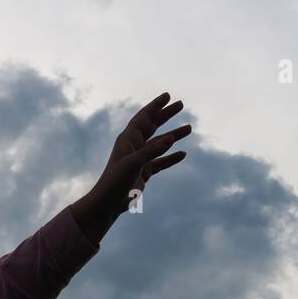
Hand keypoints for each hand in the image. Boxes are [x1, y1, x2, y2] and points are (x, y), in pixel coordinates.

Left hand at [76, 92, 190, 227]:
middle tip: (181, 104)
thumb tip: (171, 138)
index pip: (143, 117)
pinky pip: (161, 162)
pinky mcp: (144, 172)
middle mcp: (134, 146)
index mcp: (128, 139)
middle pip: (152, 125)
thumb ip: (152, 151)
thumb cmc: (116, 181)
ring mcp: (140, 159)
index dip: (155, 105)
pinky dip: (171, 157)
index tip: (168, 96)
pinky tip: (183, 154)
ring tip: (189, 128)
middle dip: (166, 114)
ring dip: (174, 135)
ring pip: (160, 143)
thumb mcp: (133, 164)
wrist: (108, 203)